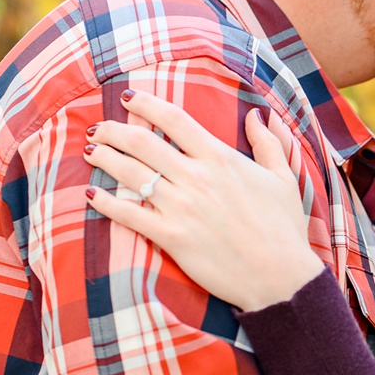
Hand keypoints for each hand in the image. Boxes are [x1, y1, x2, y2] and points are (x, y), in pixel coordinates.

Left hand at [83, 90, 324, 309]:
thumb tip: (257, 114)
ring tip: (90, 152)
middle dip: (114, 130)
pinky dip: (105, 203)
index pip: (174, 119)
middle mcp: (196, 178)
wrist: (281, 277)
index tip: (127, 97)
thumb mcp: (284, 178)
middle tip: (98, 127)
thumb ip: (269, 142)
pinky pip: (128, 214)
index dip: (146, 103)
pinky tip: (91, 194)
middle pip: (142, 142)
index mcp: (220, 158)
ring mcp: (181, 208)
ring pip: (130, 173)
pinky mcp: (172, 238)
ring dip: (104, 158)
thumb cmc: (284, 228)